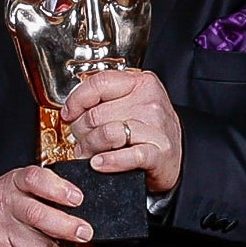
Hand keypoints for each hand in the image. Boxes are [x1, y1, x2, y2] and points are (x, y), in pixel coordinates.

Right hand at [0, 165, 91, 246]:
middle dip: (67, 227)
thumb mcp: (12, 186)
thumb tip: (77, 201)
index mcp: (12, 184)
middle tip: (84, 232)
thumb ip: (41, 189)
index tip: (76, 198)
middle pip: (39, 216)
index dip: (58, 189)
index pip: (35, 180)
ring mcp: (3, 233)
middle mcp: (7, 207)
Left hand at [63, 68, 181, 193]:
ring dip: (91, 148)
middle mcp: (149, 101)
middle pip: (96, 113)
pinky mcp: (159, 152)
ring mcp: (155, 126)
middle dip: (81, 132)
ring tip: (90, 154)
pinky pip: (128, 155)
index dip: (76, 100)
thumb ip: (103, 101)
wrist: (176, 156)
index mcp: (140, 83)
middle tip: (83, 141)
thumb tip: (71, 110)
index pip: (99, 83)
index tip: (69, 113)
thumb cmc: (148, 131)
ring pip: (106, 133)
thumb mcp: (129, 105)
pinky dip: (109, 161)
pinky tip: (99, 163)